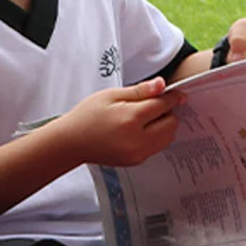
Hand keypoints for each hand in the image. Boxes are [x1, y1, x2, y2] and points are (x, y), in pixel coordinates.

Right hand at [47, 78, 185, 167]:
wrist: (71, 142)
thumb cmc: (87, 116)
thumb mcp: (111, 95)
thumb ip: (140, 91)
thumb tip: (162, 84)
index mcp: (130, 119)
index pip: (164, 106)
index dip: (172, 97)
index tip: (175, 93)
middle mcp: (137, 139)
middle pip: (172, 123)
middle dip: (167, 112)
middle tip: (152, 106)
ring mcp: (137, 153)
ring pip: (169, 137)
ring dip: (164, 125)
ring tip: (145, 119)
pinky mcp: (136, 161)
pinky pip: (158, 146)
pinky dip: (156, 137)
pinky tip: (139, 131)